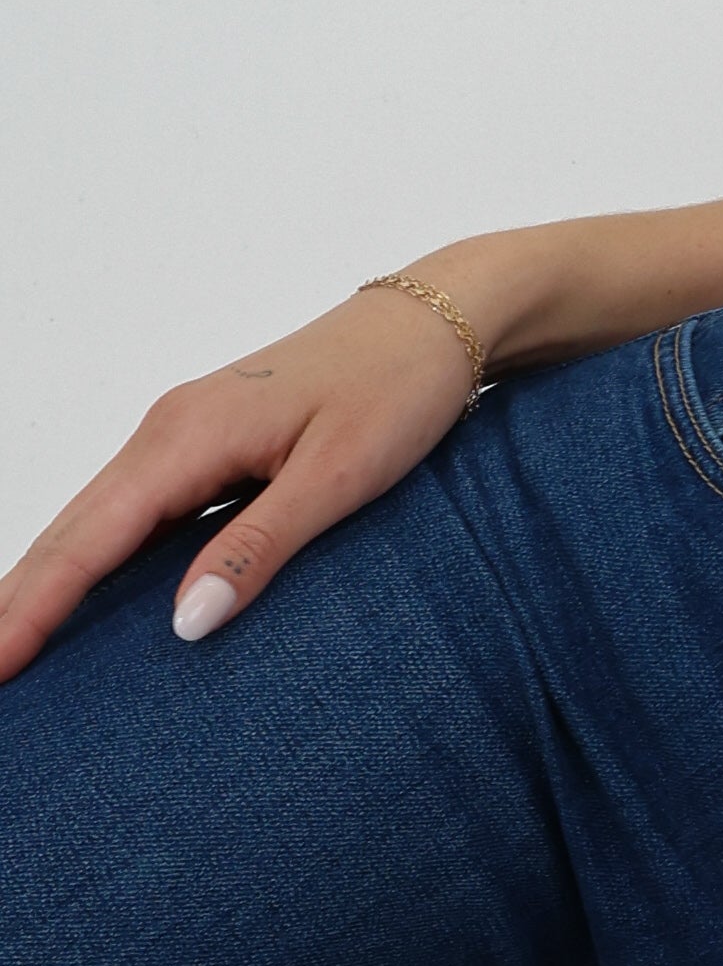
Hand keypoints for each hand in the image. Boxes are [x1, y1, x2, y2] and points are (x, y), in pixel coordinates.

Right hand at [0, 284, 485, 685]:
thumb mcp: (341, 474)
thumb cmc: (398, 388)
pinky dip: (92, 556)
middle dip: (17, 602)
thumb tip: (185, 624)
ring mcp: (182, 433)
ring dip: (47, 582)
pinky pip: (131, 510)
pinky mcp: (206, 442)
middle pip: (70, 531)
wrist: (436, 319)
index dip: (33, 607)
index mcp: (188, 436)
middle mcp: (167, 431)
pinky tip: (82, 598)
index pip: (87, 540)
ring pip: (94, 519)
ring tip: (13, 646)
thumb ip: (261, 545)